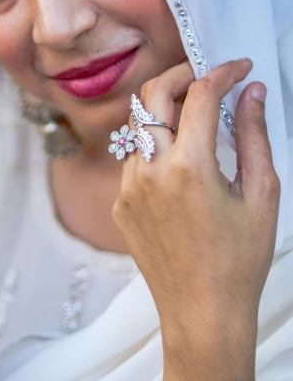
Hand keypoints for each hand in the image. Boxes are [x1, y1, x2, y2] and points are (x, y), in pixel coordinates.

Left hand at [112, 58, 279, 354]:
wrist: (201, 313)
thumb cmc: (240, 260)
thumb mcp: (261, 195)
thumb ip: (254, 136)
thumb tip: (253, 92)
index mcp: (189, 167)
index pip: (200, 94)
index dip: (222, 72)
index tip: (240, 67)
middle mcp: (149, 170)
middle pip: (152, 93)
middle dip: (180, 73)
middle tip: (208, 77)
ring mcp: (128, 186)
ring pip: (138, 124)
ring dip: (164, 109)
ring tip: (196, 116)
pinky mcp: (119, 202)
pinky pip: (133, 156)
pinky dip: (156, 145)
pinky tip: (181, 161)